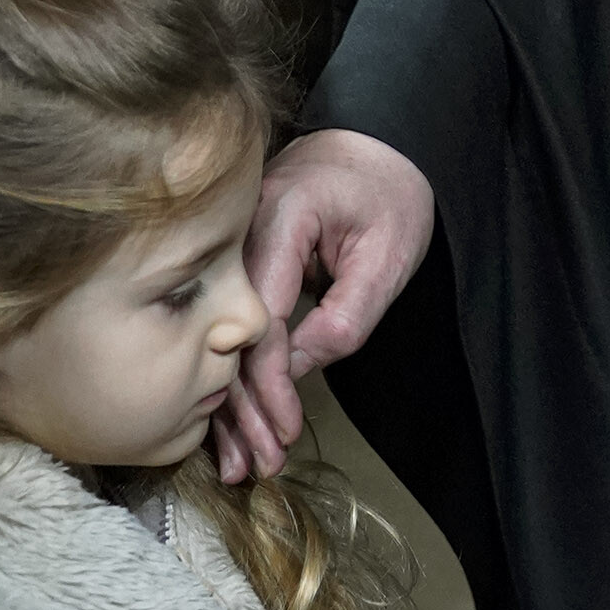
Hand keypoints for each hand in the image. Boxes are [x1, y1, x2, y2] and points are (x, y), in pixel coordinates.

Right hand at [215, 130, 435, 483]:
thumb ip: (345, 317)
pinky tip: (230, 424)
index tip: (282, 433)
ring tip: (239, 465)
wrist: (377, 143)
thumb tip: (294, 372)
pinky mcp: (236, 262)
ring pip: (220, 337)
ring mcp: (232, 245)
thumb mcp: (388, 256)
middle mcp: (241, 229)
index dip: (267, 384)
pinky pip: (227, 325)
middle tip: (260, 466)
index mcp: (280, 215)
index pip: (260, 317)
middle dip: (242, 409)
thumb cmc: (390, 193)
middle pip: (228, 335)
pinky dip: (232, 375)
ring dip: (229, 404)